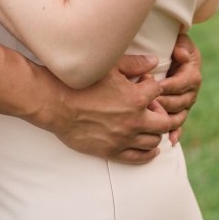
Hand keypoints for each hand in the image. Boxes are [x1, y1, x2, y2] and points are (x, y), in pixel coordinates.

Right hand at [46, 57, 172, 163]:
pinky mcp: (112, 151)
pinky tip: (150, 149)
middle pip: (164, 122)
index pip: (158, 92)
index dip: (152, 86)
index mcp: (135, 99)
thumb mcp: (106, 67)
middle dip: (161, 112)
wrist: (54, 104)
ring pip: (154, 141)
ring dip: (155, 132)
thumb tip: (154, 61)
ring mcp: (124, 138)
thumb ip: (133, 64)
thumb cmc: (78, 82)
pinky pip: (140, 158)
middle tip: (150, 107)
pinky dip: (149, 154)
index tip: (143, 85)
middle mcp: (134, 121)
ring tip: (148, 126)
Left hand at [154, 32, 201, 144]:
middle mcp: (191, 91)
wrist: (170, 55)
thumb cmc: (171, 46)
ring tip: (153, 118)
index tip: (156, 85)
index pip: (184, 82)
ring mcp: (185, 103)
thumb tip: (181, 54)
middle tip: (149, 103)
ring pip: (180, 114)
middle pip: (181, 101)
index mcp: (192, 74)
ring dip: (168, 118)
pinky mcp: (178, 112)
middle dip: (165, 102)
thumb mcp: (178, 41)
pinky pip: (179, 125)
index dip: (171, 85)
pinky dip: (176, 133)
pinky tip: (171, 140)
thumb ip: (181, 45)